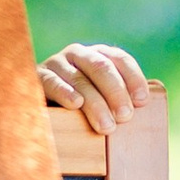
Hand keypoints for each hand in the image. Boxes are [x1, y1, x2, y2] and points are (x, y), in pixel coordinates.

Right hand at [38, 43, 154, 134]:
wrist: (37, 107)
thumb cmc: (77, 109)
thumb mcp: (100, 101)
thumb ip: (118, 101)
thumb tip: (141, 109)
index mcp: (99, 56)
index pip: (121, 60)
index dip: (133, 79)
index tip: (142, 101)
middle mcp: (79, 54)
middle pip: (102, 67)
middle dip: (116, 93)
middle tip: (125, 117)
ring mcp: (57, 62)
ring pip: (80, 79)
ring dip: (95, 103)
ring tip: (106, 125)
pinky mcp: (38, 75)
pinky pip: (52, 81)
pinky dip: (64, 92)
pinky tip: (75, 104)